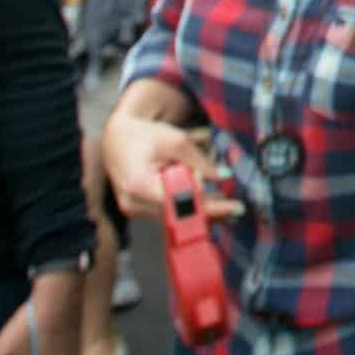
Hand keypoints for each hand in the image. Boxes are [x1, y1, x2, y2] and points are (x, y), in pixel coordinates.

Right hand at [103, 114, 236, 223]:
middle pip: (179, 215)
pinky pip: (167, 213)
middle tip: (238, 210)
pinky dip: (188, 208)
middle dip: (210, 212)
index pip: (181, 203)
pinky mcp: (138, 210)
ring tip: (229, 208)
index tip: (234, 207)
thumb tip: (225, 177)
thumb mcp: (177, 142)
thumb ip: (200, 162)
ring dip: (202, 212)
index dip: (210, 207)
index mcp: (140, 185)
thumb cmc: (145, 136)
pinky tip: (210, 205)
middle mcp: (133, 203)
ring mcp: (134, 210)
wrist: (116, 138)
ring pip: (175, 218)